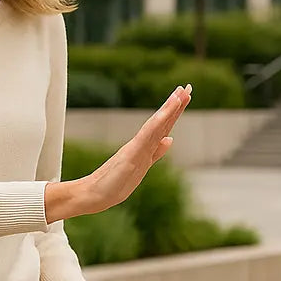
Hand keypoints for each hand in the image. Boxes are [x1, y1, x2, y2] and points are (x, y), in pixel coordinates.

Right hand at [43, 84, 190, 223]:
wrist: (94, 194)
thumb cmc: (116, 183)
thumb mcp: (142, 166)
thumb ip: (156, 152)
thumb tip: (170, 138)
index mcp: (145, 147)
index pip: (164, 126)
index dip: (175, 111)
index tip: (185, 95)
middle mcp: (141, 144)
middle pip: (162, 121)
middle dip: (175, 104)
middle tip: (187, 87)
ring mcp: (136, 148)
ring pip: (155, 125)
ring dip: (168, 109)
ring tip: (179, 94)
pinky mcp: (131, 154)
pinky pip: (146, 136)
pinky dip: (156, 123)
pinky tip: (165, 114)